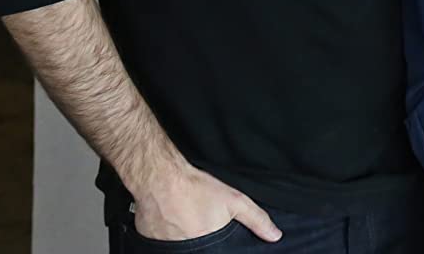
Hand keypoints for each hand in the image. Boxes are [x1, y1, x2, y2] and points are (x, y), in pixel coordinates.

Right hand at [130, 159, 280, 241]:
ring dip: (184, 236)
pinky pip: (162, 243)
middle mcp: (185, 251)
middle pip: (198, 250)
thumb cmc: (196, 188)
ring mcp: (165, 248)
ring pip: (180, 247)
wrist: (160, 178)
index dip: (217, 248)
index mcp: (206, 247)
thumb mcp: (234, 201)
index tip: (213, 233)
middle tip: (198, 221)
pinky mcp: (149, 242)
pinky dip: (168, 234)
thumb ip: (256, 220)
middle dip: (201, 240)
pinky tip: (172, 219)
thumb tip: (274, 236)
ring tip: (186, 219)